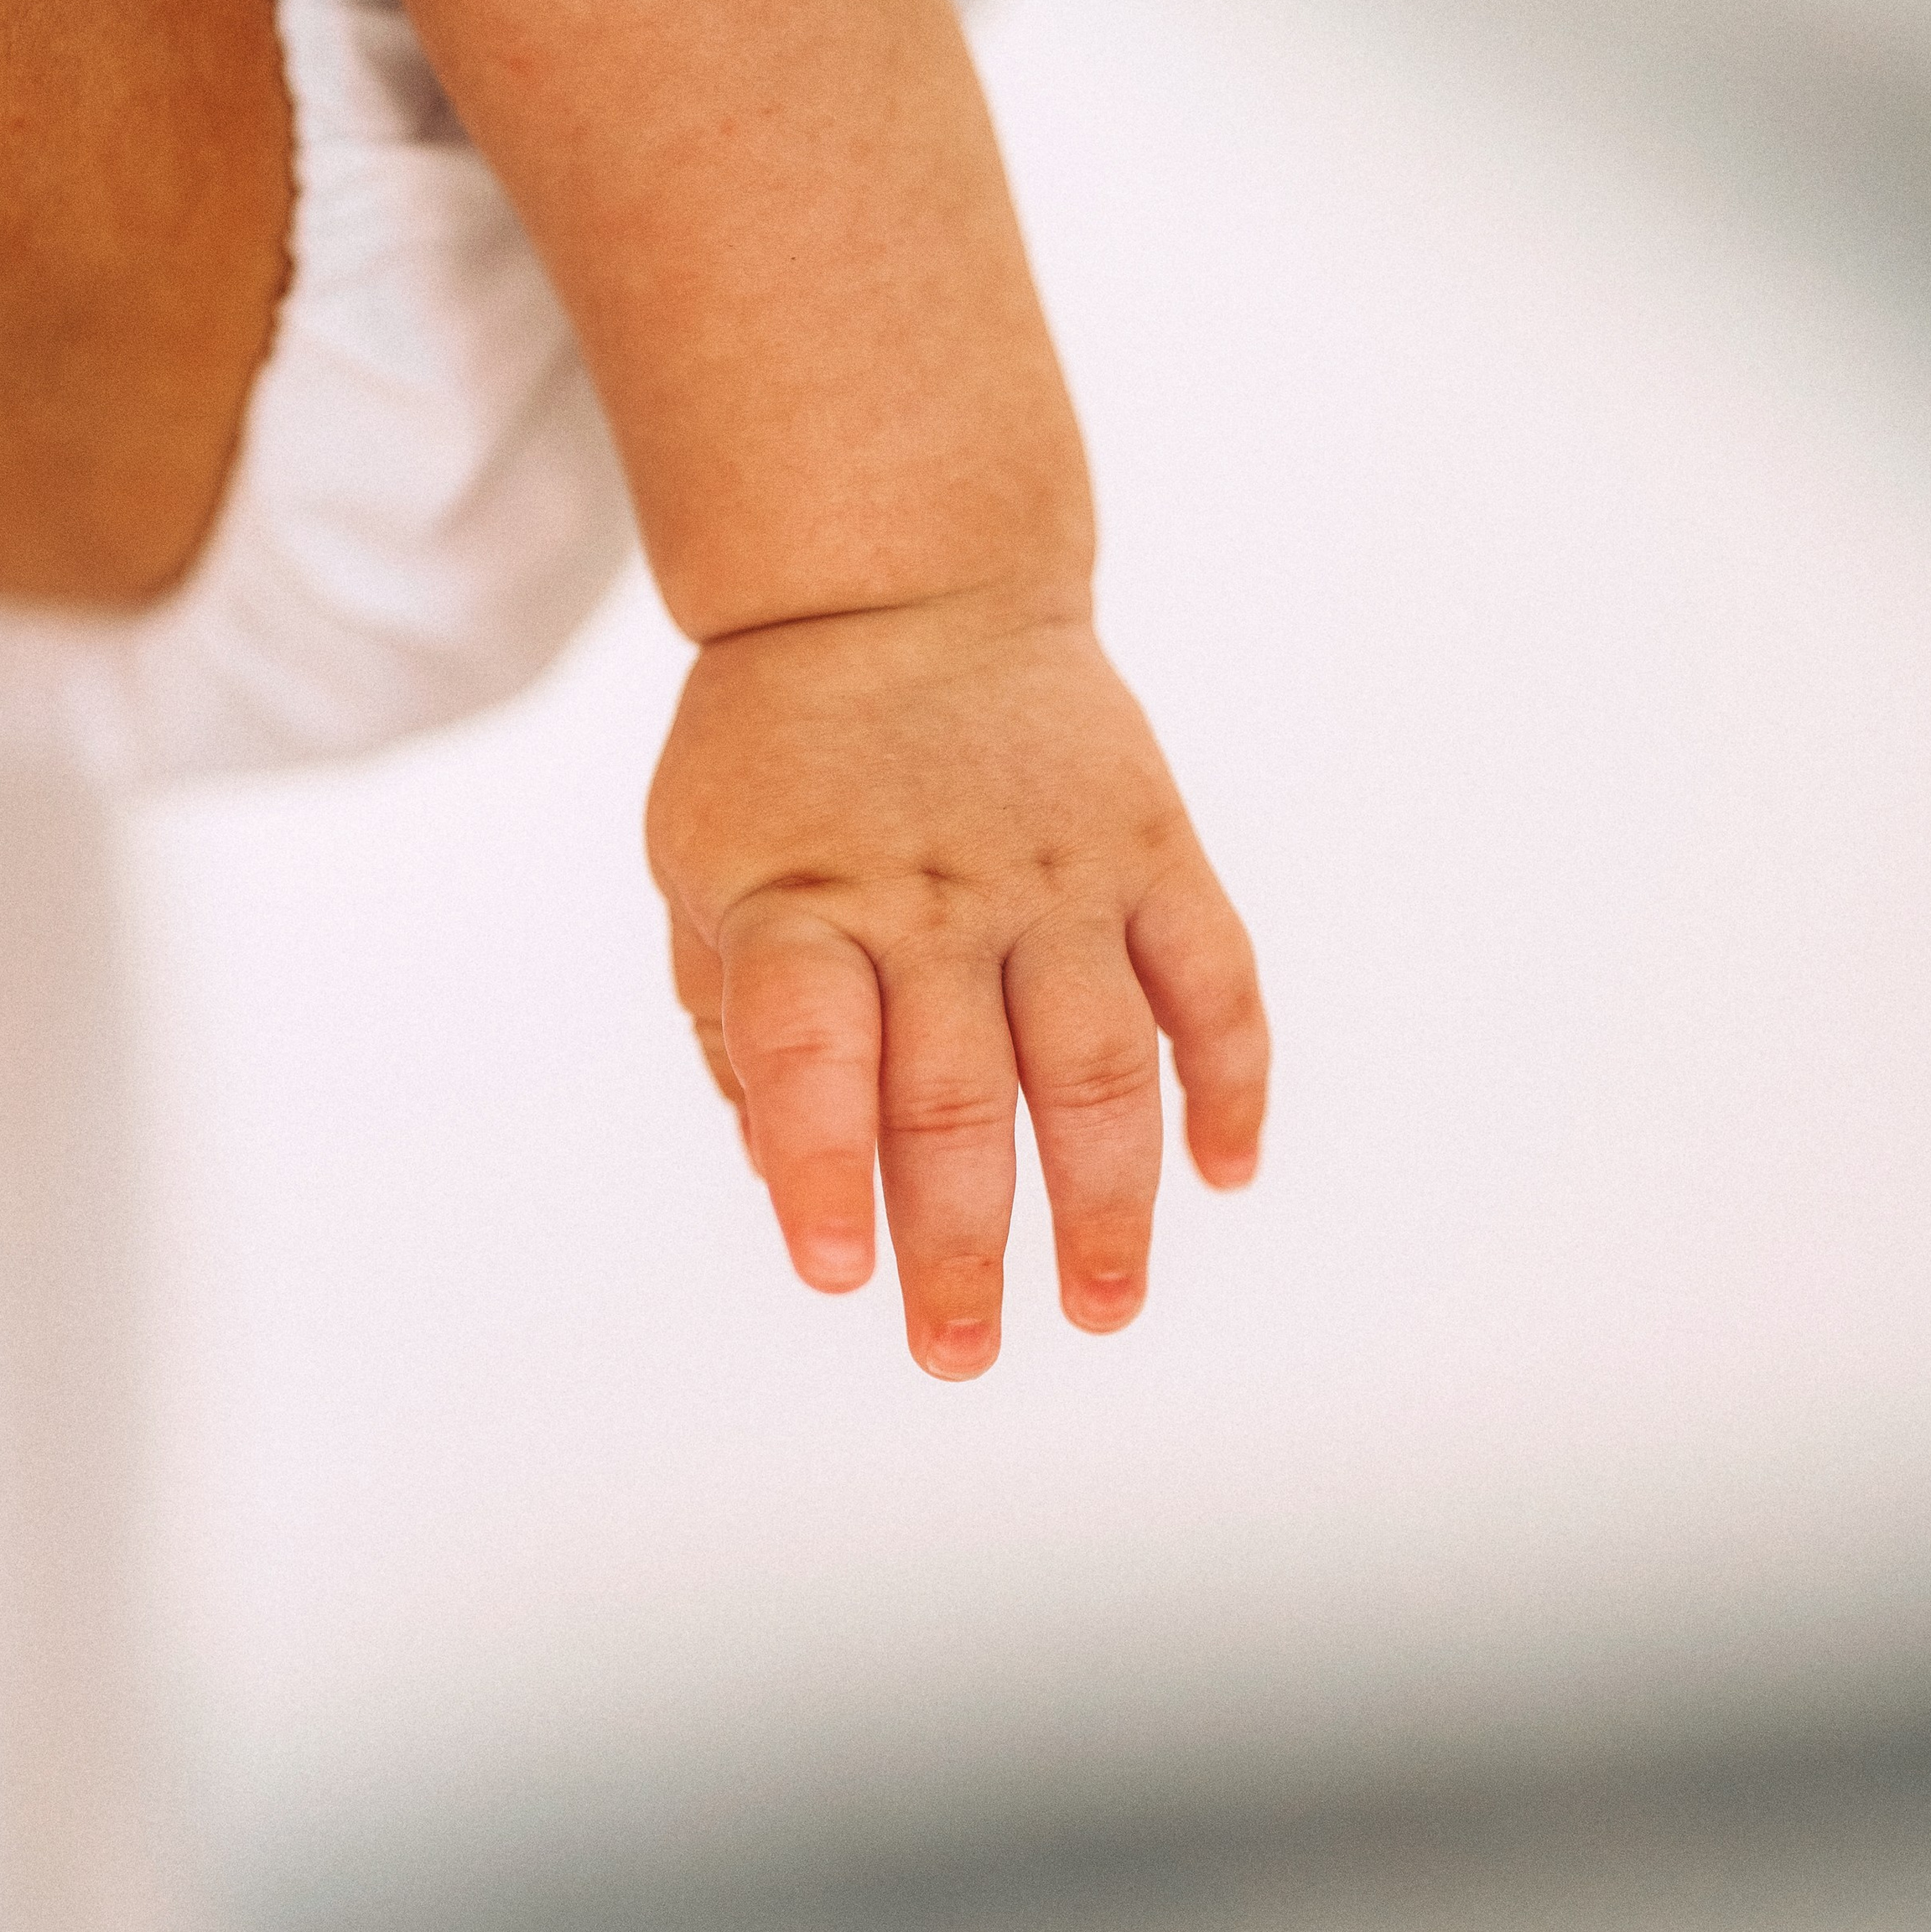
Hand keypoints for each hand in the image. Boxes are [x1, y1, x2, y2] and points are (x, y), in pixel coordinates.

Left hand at [646, 586, 1267, 1376]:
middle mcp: (937, 895)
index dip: (821, 1168)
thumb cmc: (779, 757)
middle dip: (962, 1244)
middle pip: (957, 1095)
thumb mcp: (701, 868)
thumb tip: (790, 1174)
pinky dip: (1229, 1080)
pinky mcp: (1152, 847)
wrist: (899, 577)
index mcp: (805, 901)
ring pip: (1099, 1063)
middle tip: (960, 1354)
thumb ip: (737, 1023)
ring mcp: (1059, 873)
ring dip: (1108, 1200)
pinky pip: (1212, 978)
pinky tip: (1227, 1172)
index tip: (836, 1275)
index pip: (811, 1048)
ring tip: (1100, 1306)